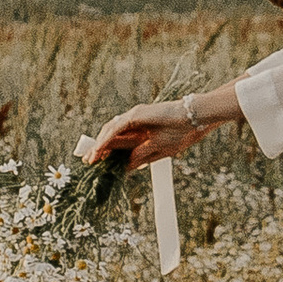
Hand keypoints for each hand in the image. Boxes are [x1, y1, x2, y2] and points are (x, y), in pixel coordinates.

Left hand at [84, 84, 240, 167]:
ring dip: (99, 145)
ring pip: (110, 131)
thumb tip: (127, 166)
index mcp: (141, 130)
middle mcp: (135, 121)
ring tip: (91, 158)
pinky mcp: (136, 114)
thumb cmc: (181, 133)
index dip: (107, 152)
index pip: (119, 141)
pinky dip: (107, 139)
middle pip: (111, 134)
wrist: (194, 120)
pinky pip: (116, 128)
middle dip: (99, 148)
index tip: (98, 163)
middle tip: (88, 161)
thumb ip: (142, 157)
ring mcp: (135, 116)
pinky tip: (100, 149)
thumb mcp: (158, 150)